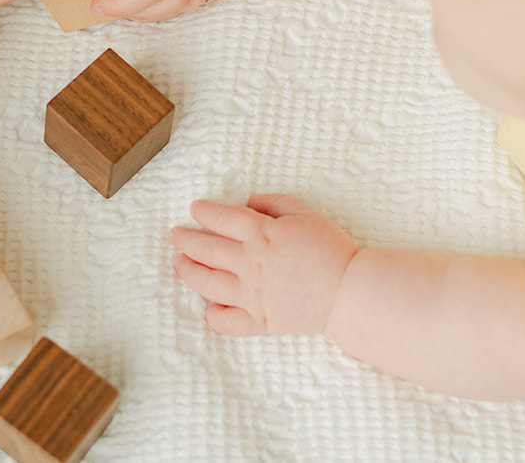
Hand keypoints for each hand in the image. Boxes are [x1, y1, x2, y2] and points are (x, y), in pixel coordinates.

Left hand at [168, 194, 359, 335]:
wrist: (350, 291)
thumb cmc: (330, 249)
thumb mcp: (305, 213)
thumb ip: (273, 203)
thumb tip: (248, 201)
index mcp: (262, 234)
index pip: (222, 218)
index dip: (204, 212)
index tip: (194, 209)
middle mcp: (250, 263)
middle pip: (206, 249)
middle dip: (185, 240)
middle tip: (175, 235)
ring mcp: (252, 295)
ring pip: (207, 283)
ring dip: (188, 272)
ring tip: (179, 264)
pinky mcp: (259, 322)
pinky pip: (226, 322)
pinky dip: (213, 316)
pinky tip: (209, 308)